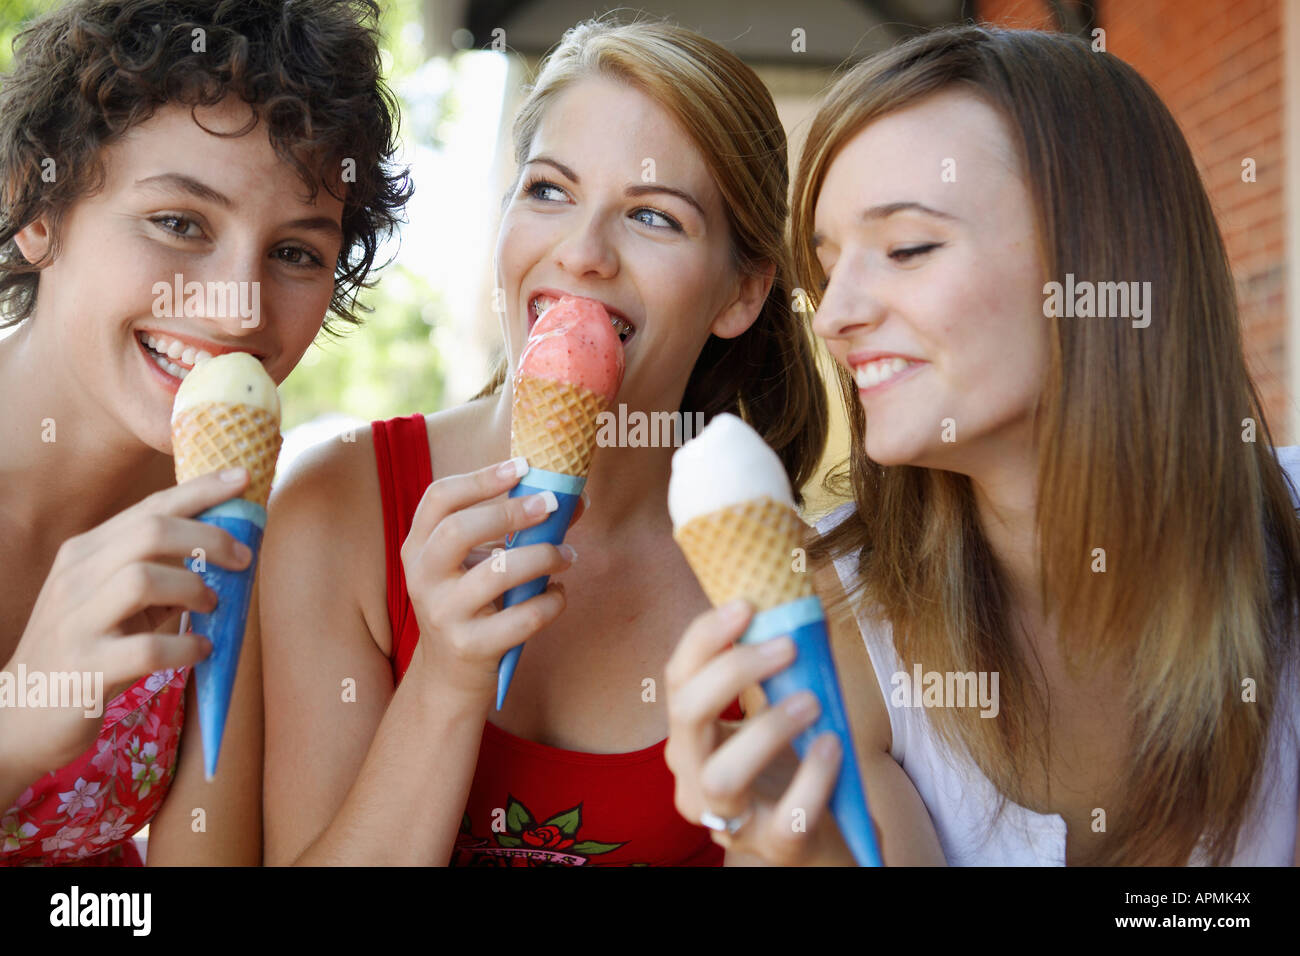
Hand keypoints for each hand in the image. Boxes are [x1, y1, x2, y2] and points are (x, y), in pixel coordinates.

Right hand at [1, 468, 255, 781]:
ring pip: (143, 579)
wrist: (20, 714)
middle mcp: (76, 578)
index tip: (244, 477)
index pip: (149, 507)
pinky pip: (147, 648)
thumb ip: (159, 572)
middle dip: (208, 537)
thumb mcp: (115, 601)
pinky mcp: (85, 669)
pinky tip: (200, 649)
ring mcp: (76, 622)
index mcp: (85, 553)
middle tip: (244, 559)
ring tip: (212, 606)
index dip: (200, 490)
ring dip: (194, 589)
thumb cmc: (85, 649)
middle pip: (149, 532)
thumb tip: (227, 551)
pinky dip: (186, 646)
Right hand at [400, 458, 579, 702]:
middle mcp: (422, 578)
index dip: (480, 478)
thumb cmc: (472, 603)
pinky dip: (550, 602)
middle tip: (551, 505)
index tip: (522, 466)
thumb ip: (516, 530)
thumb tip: (573, 500)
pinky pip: (522, 617)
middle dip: (510, 512)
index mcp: (419, 547)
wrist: (451, 675)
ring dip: (542, 557)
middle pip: (458, 530)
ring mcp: (443, 614)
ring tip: (568, 555)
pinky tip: (558, 594)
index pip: (439, 499)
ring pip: (495, 574)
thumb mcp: (478, 563)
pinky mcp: (471, 647)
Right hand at [664, 599, 870, 865]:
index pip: (678, 678)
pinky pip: (786, 816)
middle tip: (787, 646)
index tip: (746, 605)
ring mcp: (727, 817)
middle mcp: (693, 775)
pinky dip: (813, 778)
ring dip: (768, 729)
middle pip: (686, 715)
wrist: (811, 833)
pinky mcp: (771, 846)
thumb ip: (779, 671)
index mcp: (690, 735)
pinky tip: (833, 747)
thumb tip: (807, 611)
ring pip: (724, 774)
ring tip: (811, 701)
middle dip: (732, 670)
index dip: (705, 637)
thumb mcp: (773, 712)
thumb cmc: (788, 762)